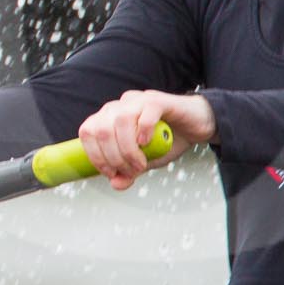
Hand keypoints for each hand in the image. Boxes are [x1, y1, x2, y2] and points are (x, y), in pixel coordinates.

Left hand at [77, 90, 213, 190]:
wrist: (195, 126)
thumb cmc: (167, 140)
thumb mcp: (145, 162)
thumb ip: (128, 172)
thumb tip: (115, 184)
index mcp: (110, 117)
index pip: (88, 131)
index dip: (95, 156)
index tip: (111, 172)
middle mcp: (121, 105)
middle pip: (102, 128)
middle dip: (113, 157)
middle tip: (131, 170)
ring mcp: (139, 100)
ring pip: (120, 120)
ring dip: (128, 149)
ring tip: (141, 162)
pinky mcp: (159, 100)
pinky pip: (145, 112)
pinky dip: (144, 131)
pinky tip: (148, 142)